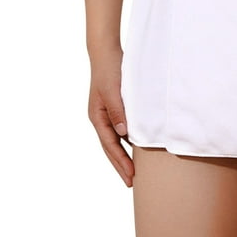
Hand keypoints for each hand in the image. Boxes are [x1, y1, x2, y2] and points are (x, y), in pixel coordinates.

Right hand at [87, 46, 133, 186]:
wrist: (107, 53)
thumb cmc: (110, 71)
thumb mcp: (114, 91)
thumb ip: (118, 112)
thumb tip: (123, 134)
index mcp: (98, 118)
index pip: (111, 146)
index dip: (121, 162)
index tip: (131, 177)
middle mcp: (102, 119)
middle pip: (111, 148)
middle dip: (121, 165)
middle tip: (131, 183)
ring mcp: (108, 114)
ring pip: (117, 141)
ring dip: (125, 155)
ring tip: (135, 170)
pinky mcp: (117, 109)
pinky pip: (123, 130)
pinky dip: (130, 141)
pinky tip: (139, 147)